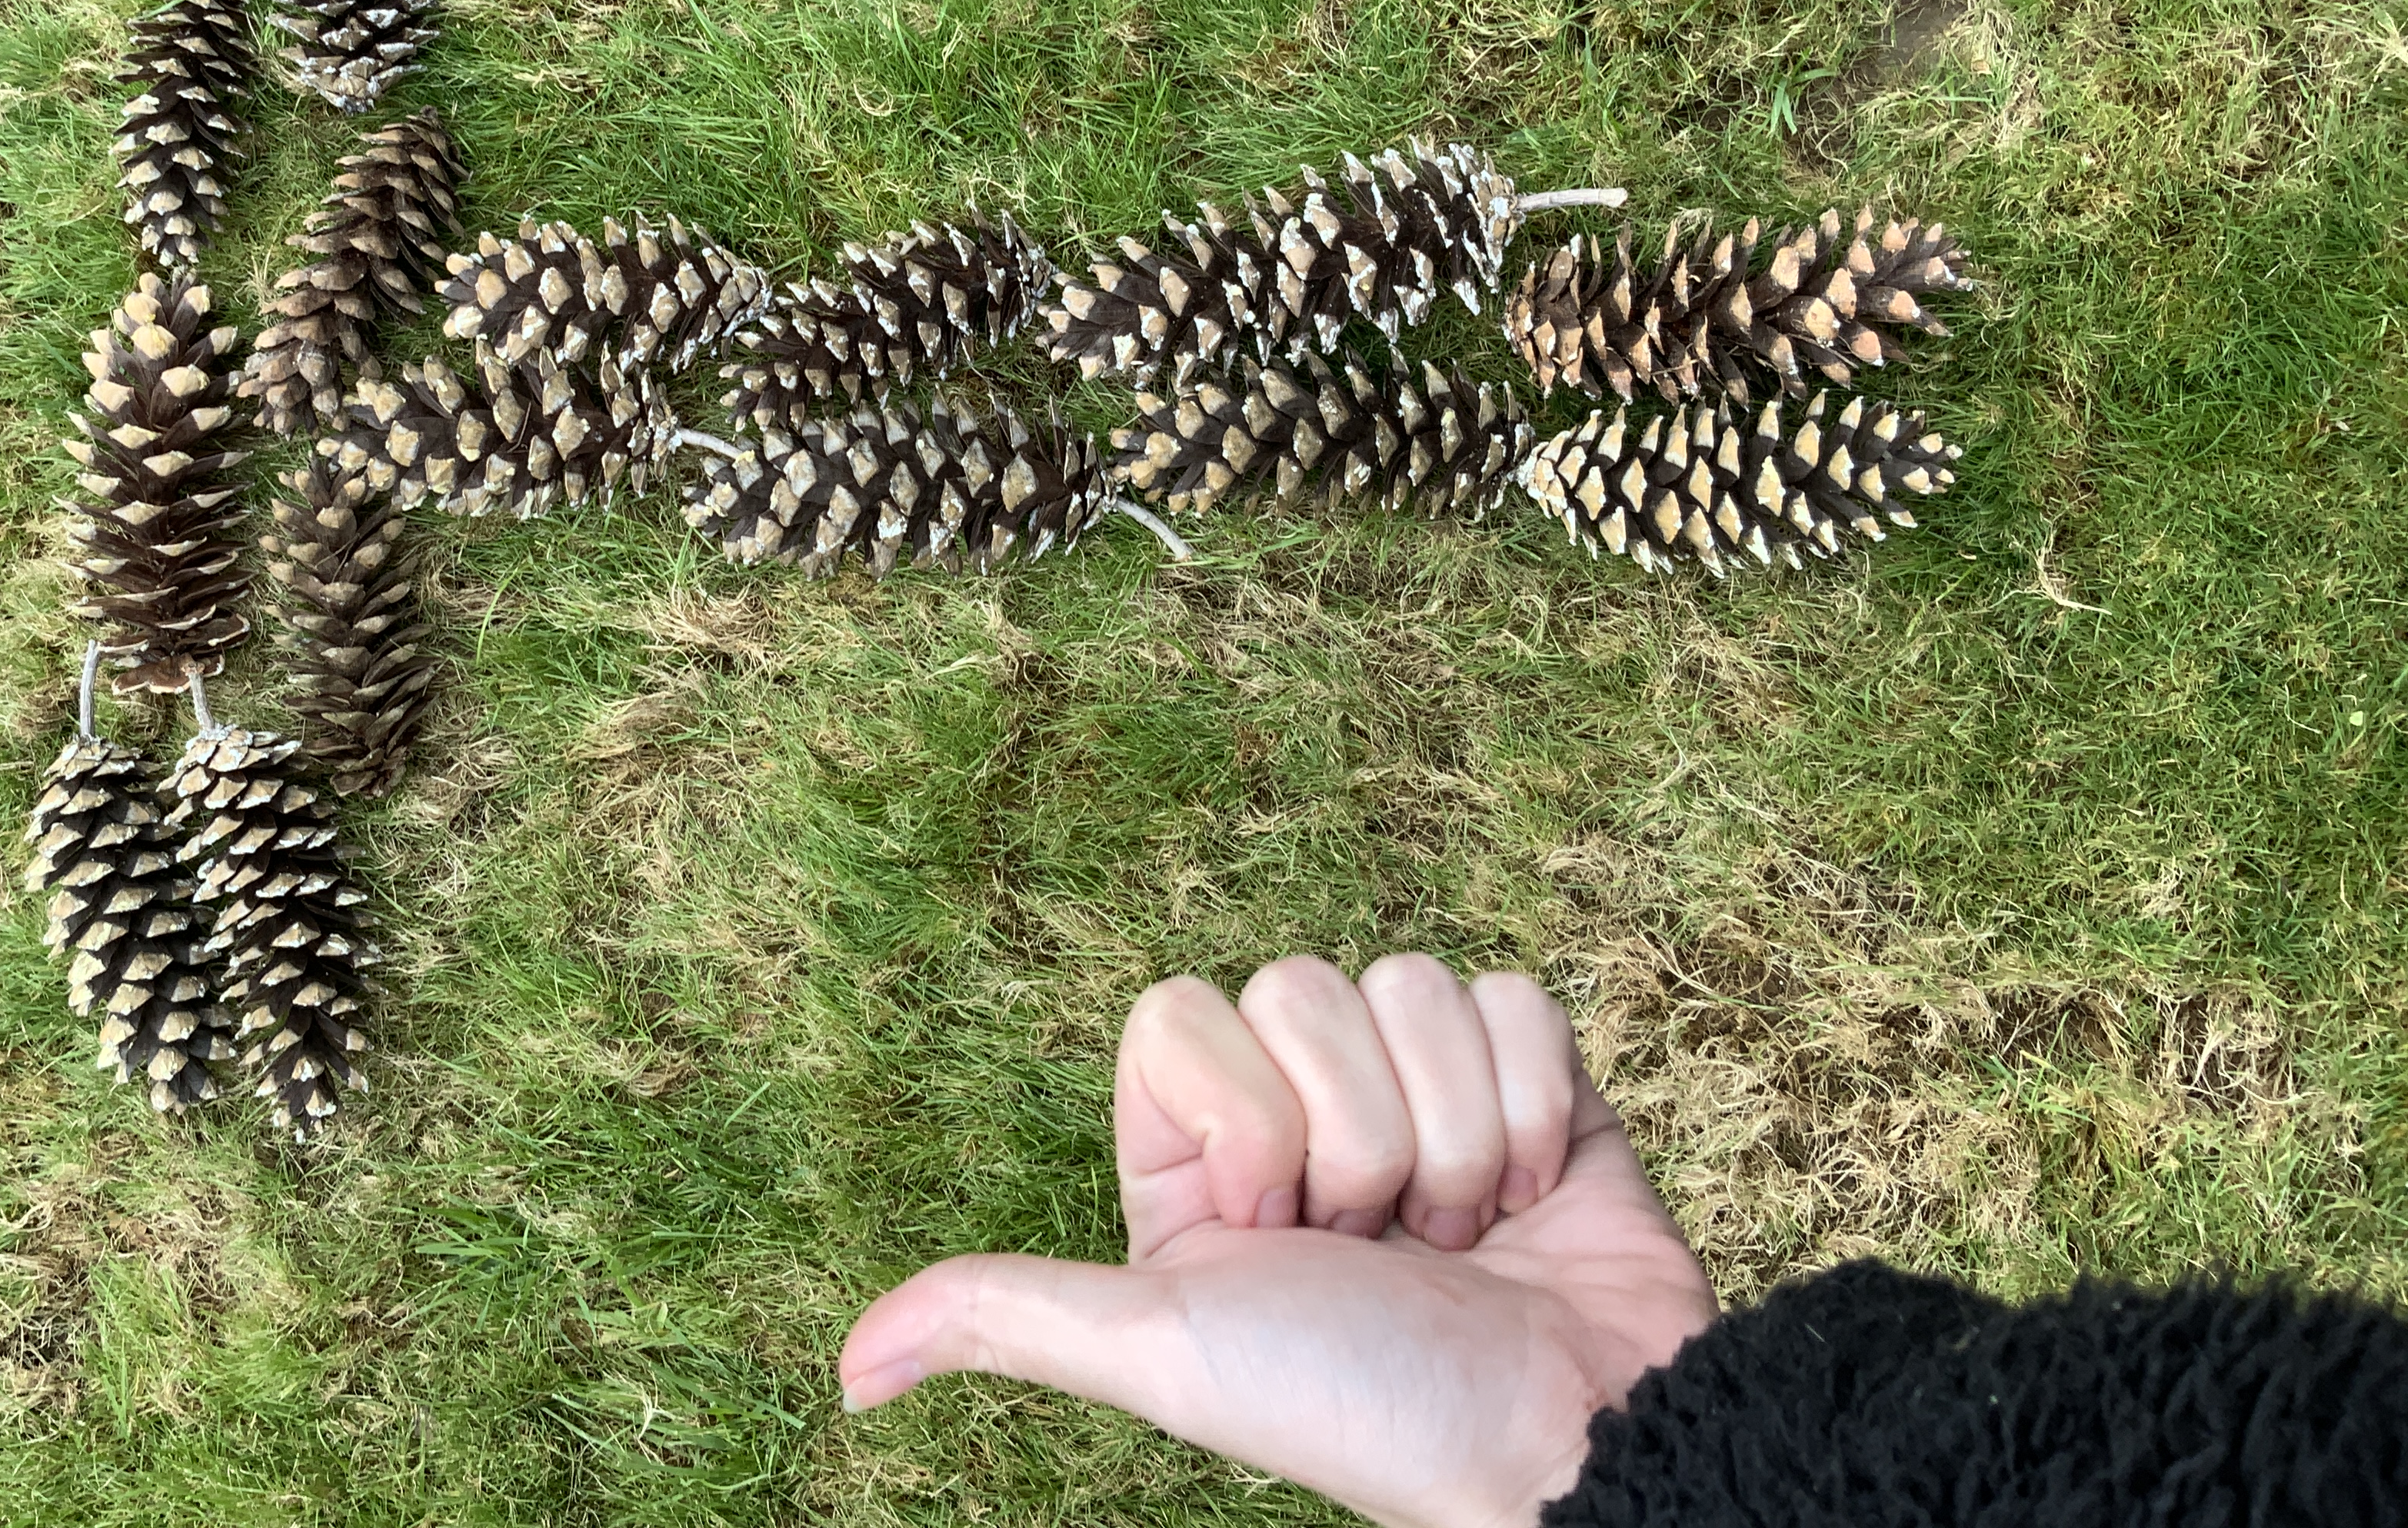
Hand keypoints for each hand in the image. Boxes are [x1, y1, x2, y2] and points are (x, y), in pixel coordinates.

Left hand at [839, 954, 1716, 1527]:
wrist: (1565, 1430)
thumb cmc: (1362, 1403)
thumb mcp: (1163, 1352)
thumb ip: (1009, 1318)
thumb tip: (847, 1371)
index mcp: (1198, 1156)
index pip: (1180, 1015)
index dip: (1237, 1118)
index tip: (1271, 1228)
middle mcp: (1301, 1109)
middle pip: (1298, 984)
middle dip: (1353, 1133)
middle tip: (1377, 1245)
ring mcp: (1416, 1086)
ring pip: (1406, 982)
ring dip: (1450, 1133)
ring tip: (1459, 1238)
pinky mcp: (1527, 1075)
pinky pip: (1509, 997)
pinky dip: (1531, 1110)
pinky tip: (1529, 1200)